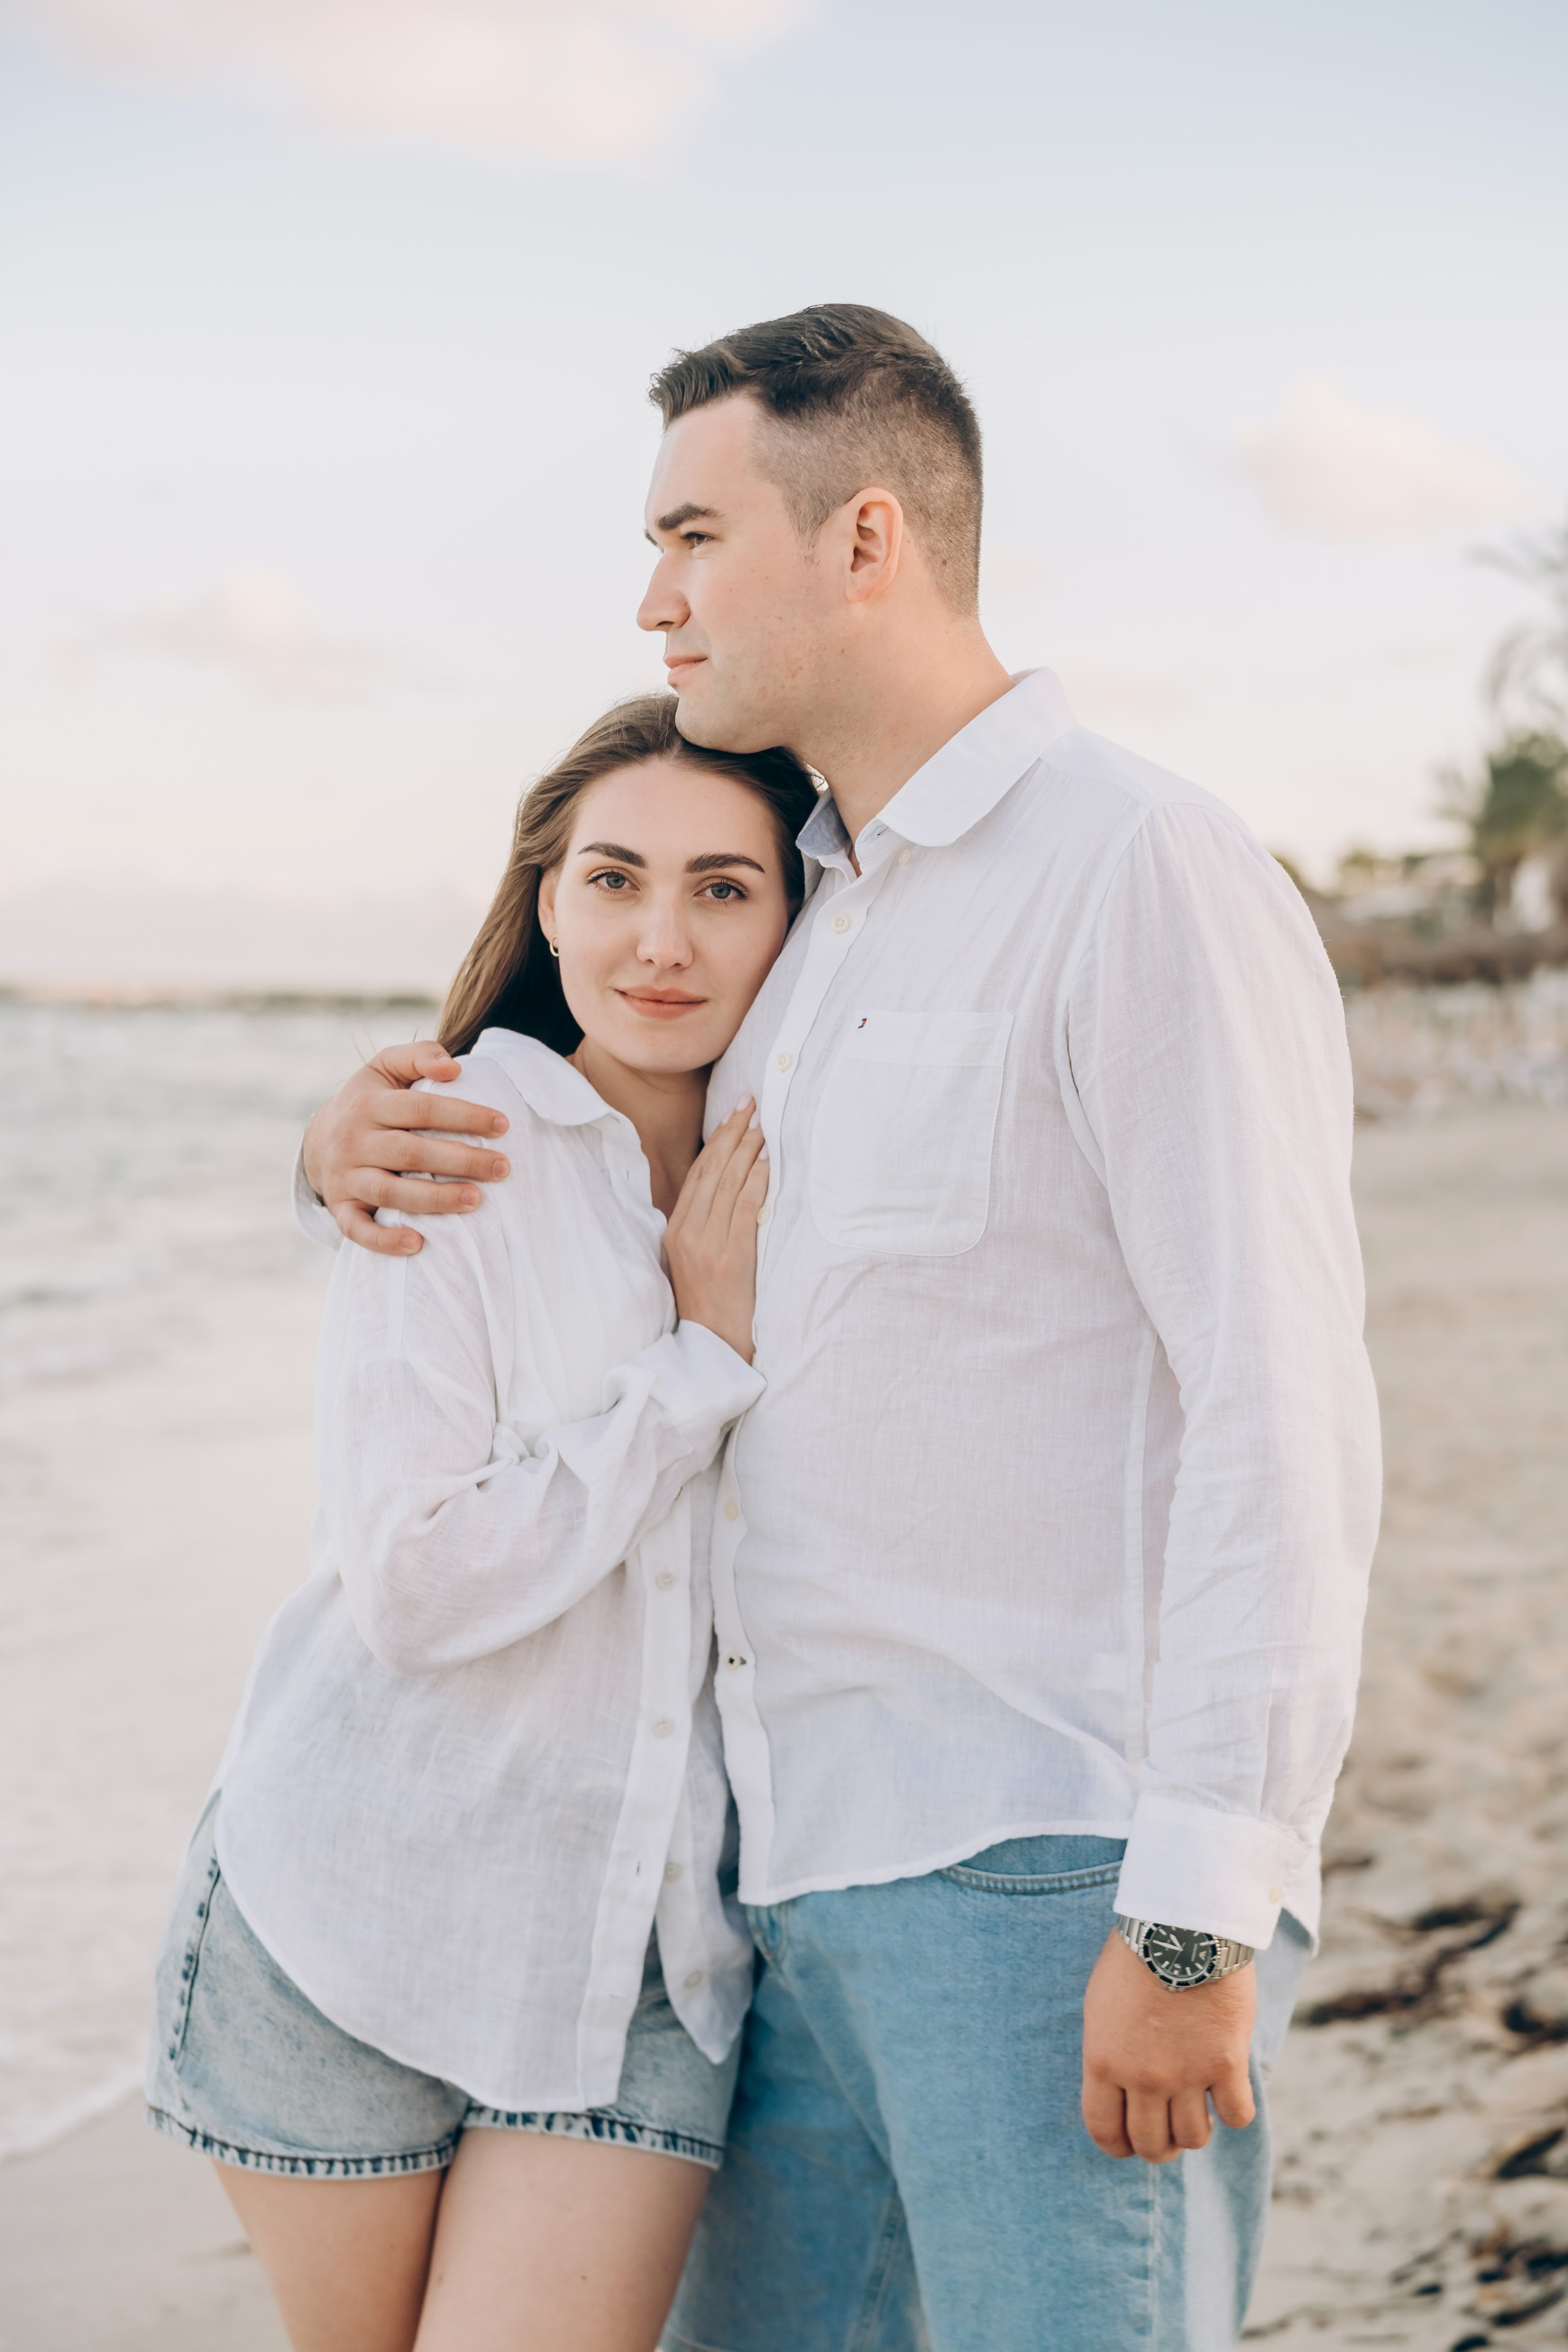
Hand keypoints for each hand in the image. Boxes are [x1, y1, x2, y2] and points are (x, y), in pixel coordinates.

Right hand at [300, 1042, 511, 1257]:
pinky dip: (384, 1240)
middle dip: (461, 1160)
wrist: (318, 1140)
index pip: (422, 1108)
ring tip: (476, 1200)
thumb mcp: (385, 1068)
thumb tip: (453, 1068)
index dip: (464, 1115)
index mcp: (369, 1104)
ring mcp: (345, 1177)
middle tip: (503, 1167)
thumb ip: (419, 1057)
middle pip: (411, 1152)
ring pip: (390, 1192)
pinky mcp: (341, 1208)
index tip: (503, 1125)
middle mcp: (354, 1141)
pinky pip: (358, 1229)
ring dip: (435, 1199)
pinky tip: (418, 1244)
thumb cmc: (370, 1101)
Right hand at [664, 1101, 767, 1363]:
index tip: (733, 1114)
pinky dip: (755, 1180)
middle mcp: (686, 1232)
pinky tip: (767, 1160)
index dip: (716, 1141)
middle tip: (750, 1103)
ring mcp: (706, 1244)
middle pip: (710, 1171)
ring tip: (762, 1123)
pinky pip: (743, 1208)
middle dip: (732, 1132)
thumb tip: (727, 1186)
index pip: (697, 1174)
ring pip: (726, 1183)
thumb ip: (703, 1224)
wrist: (714, 1345)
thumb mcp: (694, 1259)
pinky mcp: (729, 1257)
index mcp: (675, 1231)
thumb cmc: (710, 1303)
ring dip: (746, 1148)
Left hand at [1081, 1930, 1255, 2163]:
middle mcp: (1142, 2077)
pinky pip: (1236, 2116)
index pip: (1103, 2130)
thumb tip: (1118, 2088)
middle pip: (1151, 2144)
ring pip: (1193, 2138)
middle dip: (1159, 2146)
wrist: (1181, 1925)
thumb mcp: (1102, 2006)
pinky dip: (1234, 2111)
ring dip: (1195, 2131)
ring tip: (1197, 2111)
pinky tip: (1228, 2090)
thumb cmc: (1137, 1956)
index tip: (1127, 2143)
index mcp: (1103, 2060)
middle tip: (1167, 2132)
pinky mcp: (1226, 2064)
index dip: (1116, 2145)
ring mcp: (1186, 2074)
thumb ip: (1109, 2052)